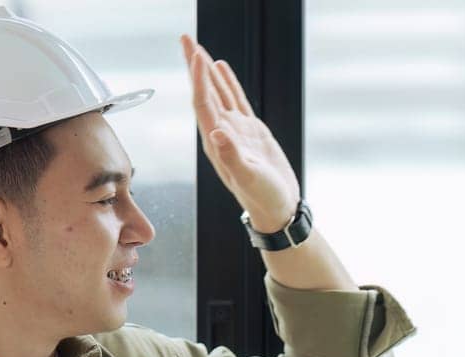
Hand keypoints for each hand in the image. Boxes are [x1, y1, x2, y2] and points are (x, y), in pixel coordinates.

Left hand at [180, 34, 300, 232]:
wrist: (278, 209)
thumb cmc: (264, 198)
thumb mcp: (250, 179)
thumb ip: (233, 157)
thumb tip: (218, 133)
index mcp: (217, 143)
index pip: (203, 104)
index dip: (199, 79)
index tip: (197, 56)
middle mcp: (221, 133)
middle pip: (204, 92)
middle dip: (195, 66)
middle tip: (185, 39)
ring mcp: (235, 131)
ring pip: (218, 93)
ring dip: (207, 70)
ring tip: (198, 48)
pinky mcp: (250, 131)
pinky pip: (235, 100)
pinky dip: (227, 83)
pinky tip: (221, 67)